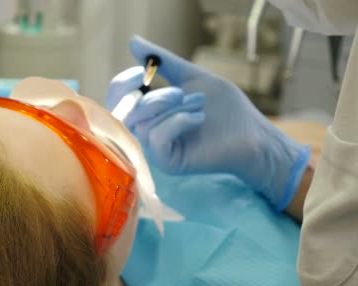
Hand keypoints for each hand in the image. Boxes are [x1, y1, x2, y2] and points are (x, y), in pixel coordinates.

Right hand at [106, 36, 310, 210]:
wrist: (251, 132)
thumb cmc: (224, 108)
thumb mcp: (191, 77)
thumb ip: (162, 61)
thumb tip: (133, 41)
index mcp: (147, 114)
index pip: (116, 100)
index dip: (123, 84)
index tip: (141, 71)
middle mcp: (146, 133)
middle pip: (126, 112)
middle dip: (156, 98)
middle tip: (182, 93)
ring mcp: (155, 151)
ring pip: (144, 123)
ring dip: (175, 108)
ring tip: (199, 107)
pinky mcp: (167, 163)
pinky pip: (157, 138)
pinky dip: (178, 122)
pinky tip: (198, 120)